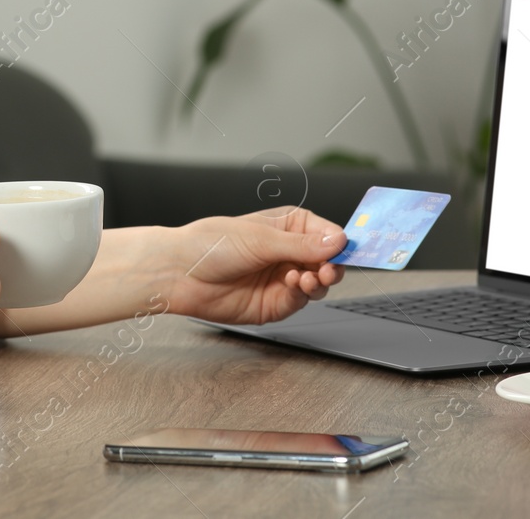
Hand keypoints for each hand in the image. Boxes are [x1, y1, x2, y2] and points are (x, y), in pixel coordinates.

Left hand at [163, 207, 345, 325]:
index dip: (341, 243)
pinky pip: (300, 301)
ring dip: (319, 281)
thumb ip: (301, 245)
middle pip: (328, 262)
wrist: (181, 273)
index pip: (327, 234)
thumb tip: (338, 241)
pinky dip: (302, 294)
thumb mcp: (260, 238)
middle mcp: (289, 252)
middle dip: (333, 266)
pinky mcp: (275, 303)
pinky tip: (292, 284)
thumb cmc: (211, 244)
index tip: (348, 251)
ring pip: (318, 284)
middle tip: (329, 270)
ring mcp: (283, 278)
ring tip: (307, 278)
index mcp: (289, 226)